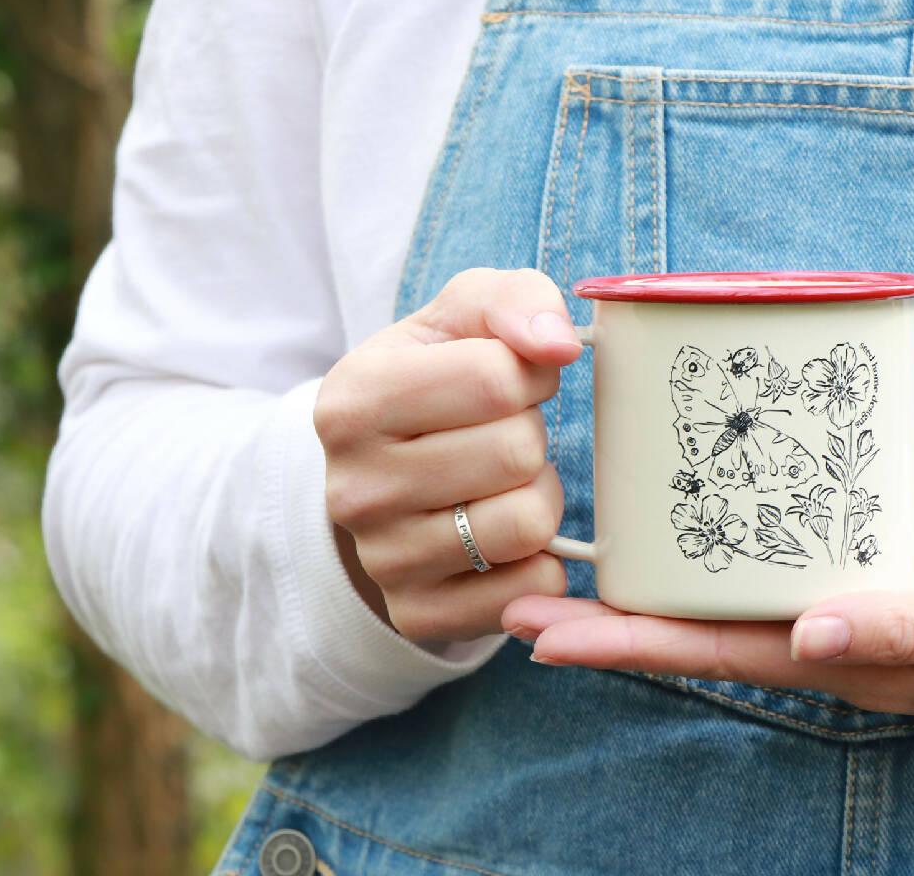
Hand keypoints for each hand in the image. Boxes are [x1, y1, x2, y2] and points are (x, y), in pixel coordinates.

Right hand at [314, 268, 580, 642]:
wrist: (378, 470)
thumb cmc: (432, 377)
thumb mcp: (458, 317)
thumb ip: (513, 300)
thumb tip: (560, 343)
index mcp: (353, 401)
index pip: (495, 378)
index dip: (529, 373)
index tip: (511, 378)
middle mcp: (355, 487)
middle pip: (517, 452)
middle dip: (529, 433)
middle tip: (500, 432)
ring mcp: (382, 559)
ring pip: (527, 522)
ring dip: (539, 493)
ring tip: (503, 479)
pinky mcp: (418, 613)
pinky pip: (531, 586)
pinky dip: (540, 556)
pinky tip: (505, 529)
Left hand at [502, 548, 913, 723]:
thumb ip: (903, 632)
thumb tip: (808, 637)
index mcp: (827, 659)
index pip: (704, 653)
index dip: (620, 645)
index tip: (541, 635)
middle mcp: (805, 643)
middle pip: (683, 634)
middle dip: (599, 623)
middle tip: (519, 597)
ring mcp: (814, 617)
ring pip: (707, 607)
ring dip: (637, 591)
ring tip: (570, 567)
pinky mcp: (831, 585)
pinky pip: (743, 580)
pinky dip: (694, 563)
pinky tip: (672, 538)